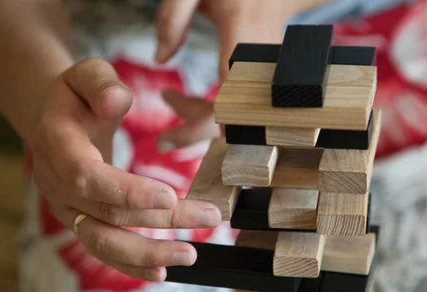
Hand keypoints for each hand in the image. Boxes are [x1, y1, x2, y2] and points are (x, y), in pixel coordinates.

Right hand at [28, 58, 221, 281]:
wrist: (56, 120)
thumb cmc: (79, 95)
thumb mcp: (86, 74)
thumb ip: (100, 83)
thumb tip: (117, 101)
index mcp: (55, 143)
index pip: (87, 176)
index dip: (126, 191)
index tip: (169, 197)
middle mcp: (56, 182)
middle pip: (107, 213)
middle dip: (160, 220)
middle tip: (209, 218)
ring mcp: (66, 208)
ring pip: (104, 241)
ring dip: (147, 253)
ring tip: (189, 255)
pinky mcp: (79, 220)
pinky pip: (103, 248)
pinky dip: (131, 264)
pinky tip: (161, 272)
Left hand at [153, 0, 298, 149]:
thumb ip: (172, 17)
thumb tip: (160, 59)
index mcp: (244, 28)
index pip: (230, 88)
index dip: (212, 121)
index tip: (178, 140)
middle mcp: (261, 56)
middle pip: (235, 111)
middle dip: (197, 129)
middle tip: (161, 139)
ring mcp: (266, 71)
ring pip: (236, 111)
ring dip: (199, 115)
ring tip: (168, 98)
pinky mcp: (262, 79)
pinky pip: (238, 104)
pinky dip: (211, 108)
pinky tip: (186, 99)